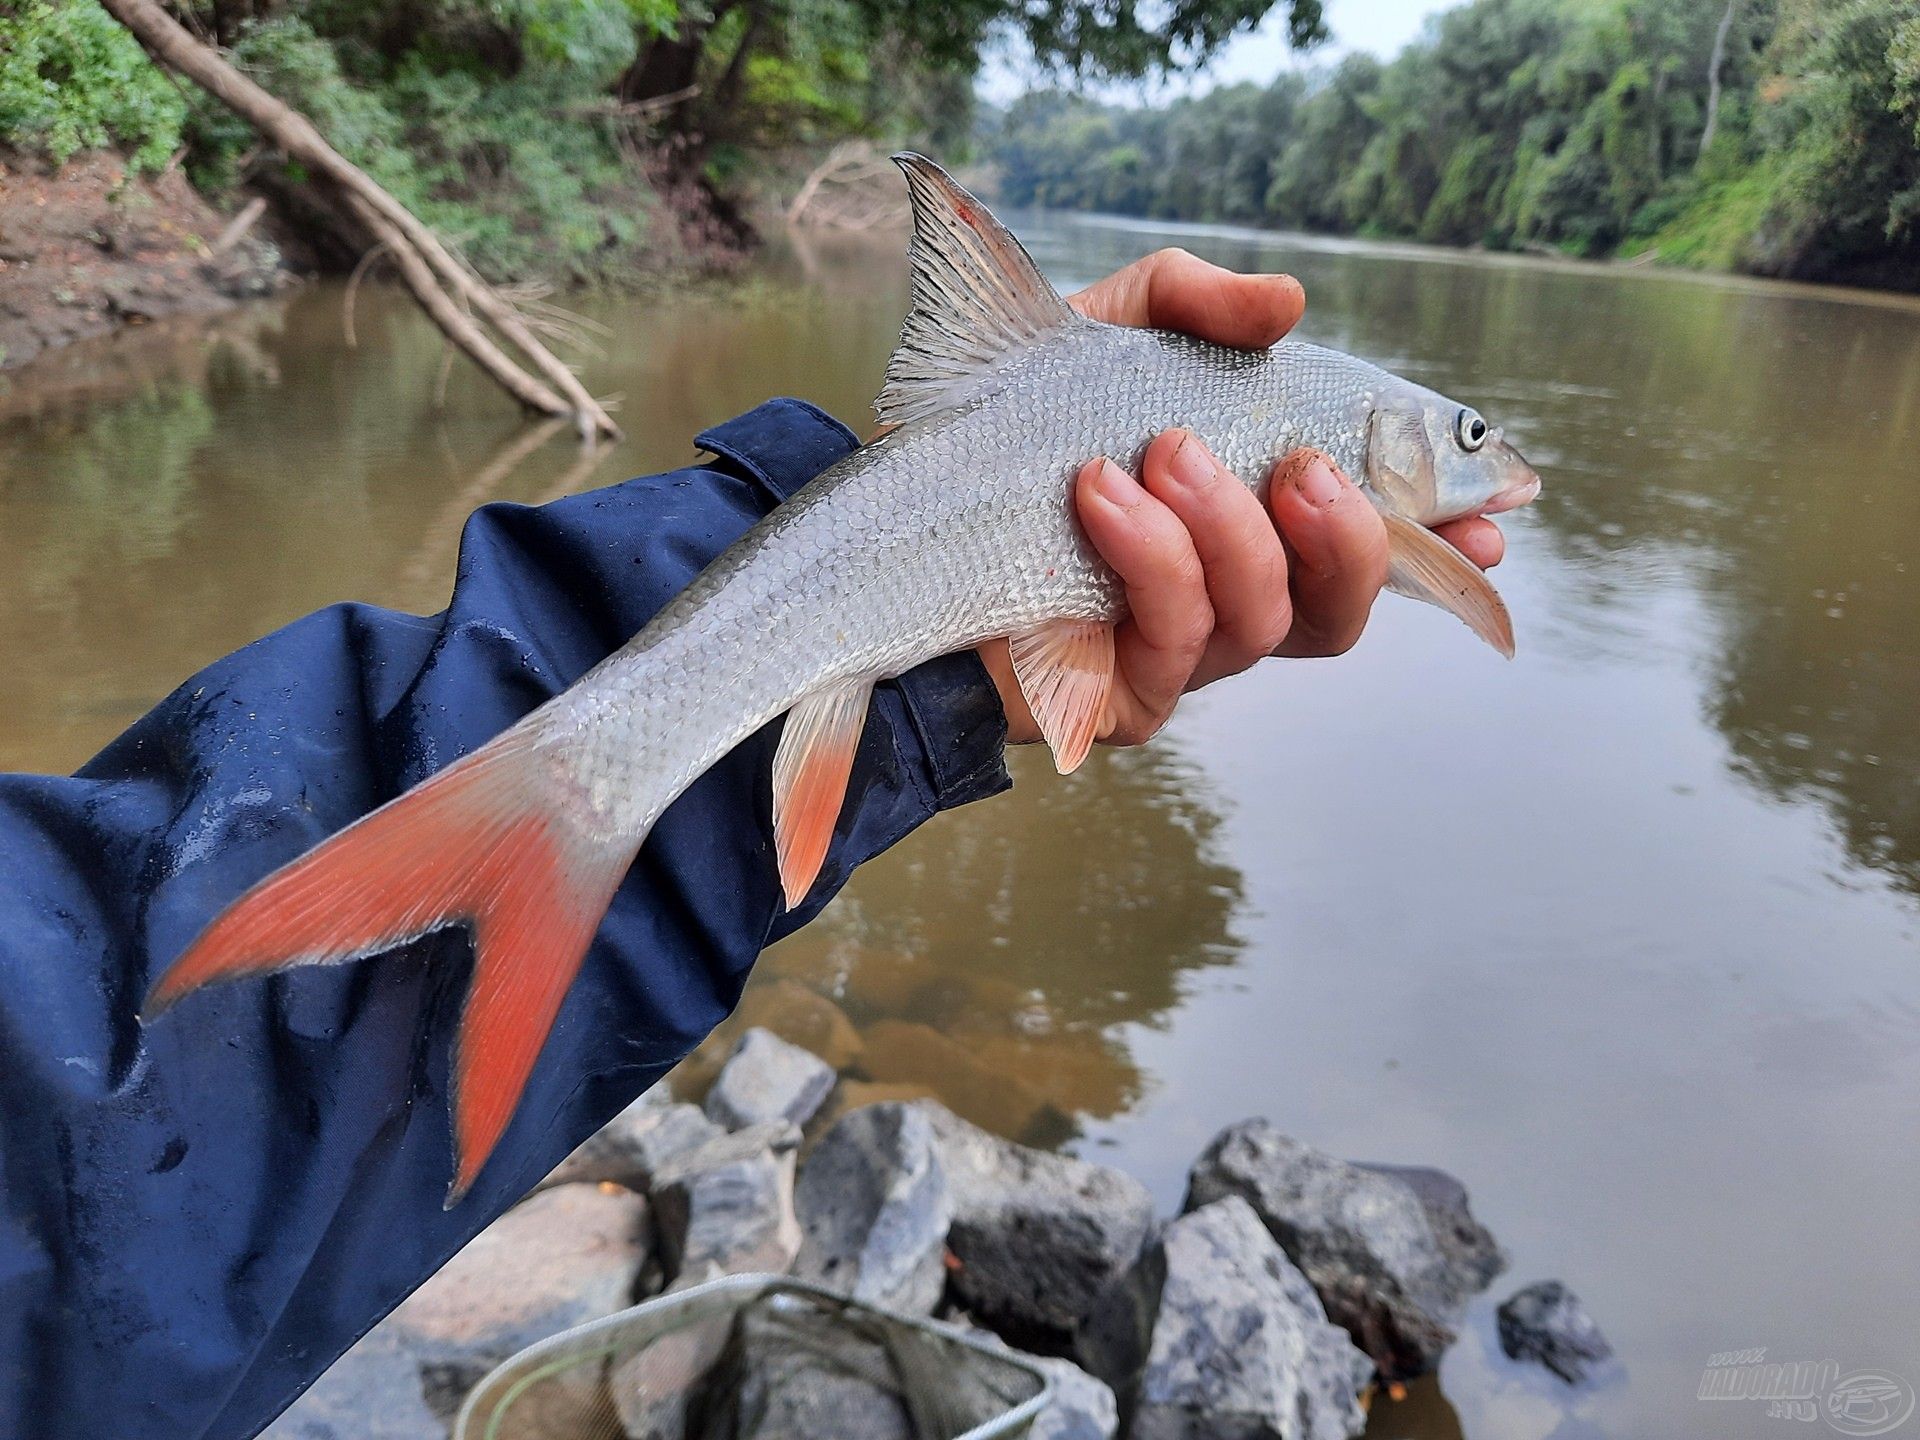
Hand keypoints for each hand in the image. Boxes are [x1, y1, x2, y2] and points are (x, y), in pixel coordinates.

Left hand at [979, 248, 1505, 747]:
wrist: (896, 507)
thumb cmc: (1014, 427)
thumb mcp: (1108, 331)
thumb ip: (1199, 304)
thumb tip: (1290, 307)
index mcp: (1253, 527)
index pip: (1369, 547)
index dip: (1443, 537)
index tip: (1498, 517)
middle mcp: (1230, 602)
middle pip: (1340, 612)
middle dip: (1348, 537)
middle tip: (1296, 464)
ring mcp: (1178, 657)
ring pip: (1265, 623)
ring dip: (1227, 529)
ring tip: (1157, 452)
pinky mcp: (1115, 696)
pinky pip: (1172, 641)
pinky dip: (1154, 558)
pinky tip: (1102, 495)